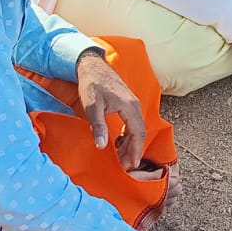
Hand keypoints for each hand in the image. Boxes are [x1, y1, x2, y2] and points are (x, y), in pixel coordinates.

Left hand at [77, 50, 145, 170]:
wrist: (92, 65)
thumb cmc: (91, 84)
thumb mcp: (91, 106)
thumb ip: (98, 126)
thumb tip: (102, 146)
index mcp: (130, 106)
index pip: (138, 133)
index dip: (136, 150)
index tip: (132, 165)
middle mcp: (135, 105)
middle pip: (140, 132)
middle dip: (134, 150)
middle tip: (125, 165)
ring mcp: (132, 102)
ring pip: (137, 127)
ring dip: (131, 142)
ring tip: (121, 156)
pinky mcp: (128, 102)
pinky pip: (133, 122)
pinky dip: (129, 134)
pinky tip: (119, 141)